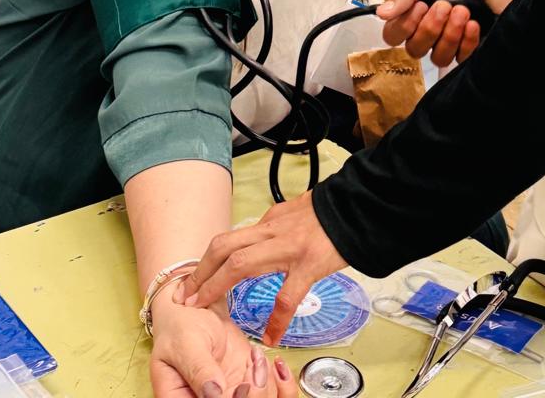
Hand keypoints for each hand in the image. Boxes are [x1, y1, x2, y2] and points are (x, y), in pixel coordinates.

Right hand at [150, 299, 296, 396]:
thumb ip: (200, 369)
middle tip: (255, 365)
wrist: (197, 309)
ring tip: (256, 357)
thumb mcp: (186, 344)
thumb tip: (215, 394)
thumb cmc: (180, 327)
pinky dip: (281, 382)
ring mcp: (232, 394)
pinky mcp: (248, 383)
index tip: (242, 385)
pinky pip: (272, 392)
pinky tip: (271, 361)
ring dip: (267, 385)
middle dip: (255, 395)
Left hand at [177, 194, 343, 349]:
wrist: (359, 207)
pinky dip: (276, 321)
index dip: (208, 260)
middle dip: (200, 272)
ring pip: (240, 263)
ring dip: (216, 286)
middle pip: (224, 247)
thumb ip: (278, 225)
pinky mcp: (308, 265)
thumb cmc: (331, 211)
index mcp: (271, 221)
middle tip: (186, 296)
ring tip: (204, 309)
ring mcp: (288, 248)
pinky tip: (270, 337)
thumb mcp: (297, 212)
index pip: (231, 239)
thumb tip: (263, 235)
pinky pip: (287, 297)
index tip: (193, 279)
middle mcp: (273, 231)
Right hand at [377, 0, 526, 66]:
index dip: (403, 27)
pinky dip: (466, 42)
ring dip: (448, 35)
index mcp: (415, 11)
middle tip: (445, 6)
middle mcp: (430, 29)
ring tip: (462, 12)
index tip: (420, 6)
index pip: (393, 35)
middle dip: (429, 29)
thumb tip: (381, 13)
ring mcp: (450, 41)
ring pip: (437, 57)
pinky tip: (473, 24)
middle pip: (414, 50)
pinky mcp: (472, 49)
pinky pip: (460, 60)